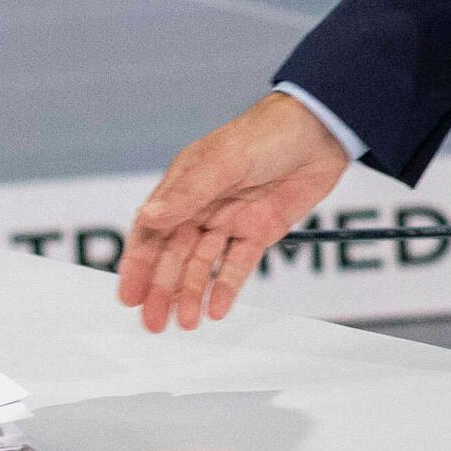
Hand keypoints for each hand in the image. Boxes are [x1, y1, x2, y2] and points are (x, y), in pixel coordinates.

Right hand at [116, 91, 352, 331]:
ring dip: (192, 293)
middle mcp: (203, 206)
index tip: (128, 294)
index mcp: (184, 186)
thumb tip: (148, 217)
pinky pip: (238, 264)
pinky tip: (217, 309)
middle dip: (163, 289)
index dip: (138, 263)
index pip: (152, 230)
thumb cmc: (267, 132)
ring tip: (186, 321)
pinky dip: (227, 287)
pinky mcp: (260, 231)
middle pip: (175, 255)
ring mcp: (231, 220)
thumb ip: (187, 194)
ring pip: (204, 264)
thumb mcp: (223, 162)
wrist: (322, 130)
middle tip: (154, 321)